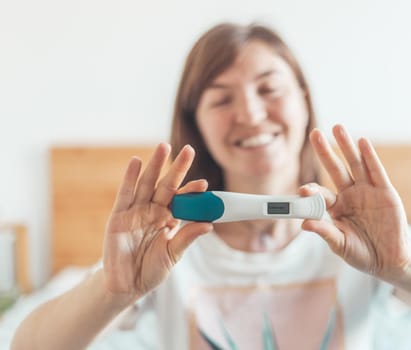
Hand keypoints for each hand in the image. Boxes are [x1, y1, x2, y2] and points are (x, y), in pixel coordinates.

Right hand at [102, 143, 211, 300]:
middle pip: (166, 185)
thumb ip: (187, 237)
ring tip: (164, 147)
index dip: (192, 191)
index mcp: (169, 219)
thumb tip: (209, 224)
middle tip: (188, 150)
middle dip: (177, 168)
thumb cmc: (151, 270)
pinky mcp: (118, 215)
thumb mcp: (173, 254)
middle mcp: (153, 211)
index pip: (182, 201)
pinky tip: (136, 162)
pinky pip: (125, 194)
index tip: (204, 184)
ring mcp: (136, 211)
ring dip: (155, 165)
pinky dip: (130, 177)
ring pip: (147, 184)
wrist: (126, 285)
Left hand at [300, 125, 410, 281]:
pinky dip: (370, 157)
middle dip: (325, 152)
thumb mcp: (341, 245)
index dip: (312, 191)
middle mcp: (350, 195)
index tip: (303, 190)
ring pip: (355, 164)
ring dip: (347, 146)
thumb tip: (304, 223)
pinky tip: (362, 142)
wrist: (390, 260)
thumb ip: (325, 232)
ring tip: (338, 128)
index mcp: (336, 208)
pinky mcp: (385, 192)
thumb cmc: (362, 253)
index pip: (321, 195)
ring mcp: (368, 191)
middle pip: (335, 169)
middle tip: (314, 133)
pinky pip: (376, 171)